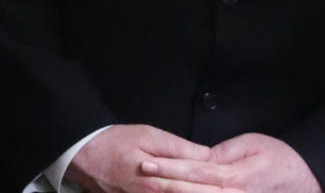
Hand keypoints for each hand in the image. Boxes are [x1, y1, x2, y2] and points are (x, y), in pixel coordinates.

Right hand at [66, 125, 243, 192]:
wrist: (81, 155)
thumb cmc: (116, 142)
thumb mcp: (149, 136)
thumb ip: (181, 150)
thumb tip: (210, 158)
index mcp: (160, 184)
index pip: (199, 190)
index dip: (222, 191)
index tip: (242, 189)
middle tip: (240, 192)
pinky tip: (191, 192)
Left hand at [141, 133, 316, 192]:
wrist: (308, 181)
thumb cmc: (281, 159)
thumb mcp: (251, 145)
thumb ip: (221, 153)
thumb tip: (199, 157)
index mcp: (233, 177)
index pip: (193, 171)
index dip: (167, 168)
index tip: (145, 164)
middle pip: (190, 192)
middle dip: (163, 185)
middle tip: (139, 177)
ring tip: (151, 189)